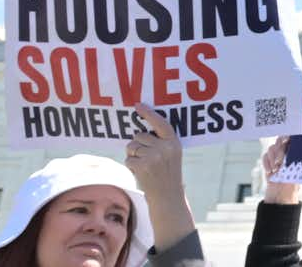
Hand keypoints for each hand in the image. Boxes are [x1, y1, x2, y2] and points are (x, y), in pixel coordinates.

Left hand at [124, 106, 196, 242]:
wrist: (167, 196)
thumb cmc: (167, 174)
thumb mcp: (171, 155)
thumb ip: (161, 142)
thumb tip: (138, 133)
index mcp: (174, 142)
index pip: (160, 123)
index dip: (149, 113)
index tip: (138, 105)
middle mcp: (164, 147)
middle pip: (140, 136)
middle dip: (138, 145)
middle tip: (147, 158)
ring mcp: (153, 156)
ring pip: (131, 147)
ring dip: (133, 156)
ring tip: (145, 166)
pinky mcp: (142, 165)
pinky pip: (128, 159)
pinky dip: (131, 166)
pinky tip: (140, 173)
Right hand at [259, 136, 301, 205]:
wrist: (281, 195)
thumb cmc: (292, 184)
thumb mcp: (296, 171)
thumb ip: (295, 160)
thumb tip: (298, 149)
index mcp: (296, 151)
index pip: (292, 137)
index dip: (288, 136)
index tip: (286, 141)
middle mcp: (286, 151)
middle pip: (280, 141)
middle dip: (279, 151)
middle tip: (280, 163)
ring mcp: (276, 156)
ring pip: (271, 148)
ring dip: (273, 159)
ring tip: (276, 170)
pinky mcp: (268, 162)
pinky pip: (264, 156)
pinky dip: (267, 164)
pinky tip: (270, 172)